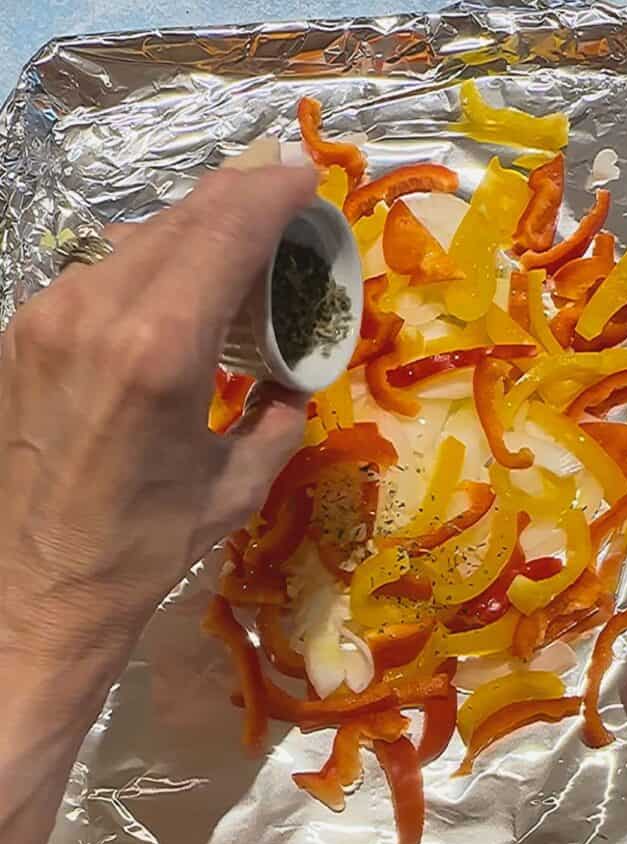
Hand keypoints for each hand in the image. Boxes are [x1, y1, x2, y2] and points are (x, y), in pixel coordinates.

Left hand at [0, 164, 315, 686]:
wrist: (34, 591)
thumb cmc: (143, 550)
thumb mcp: (235, 487)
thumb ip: (277, 419)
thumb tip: (292, 384)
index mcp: (158, 351)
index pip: (224, 230)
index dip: (271, 193)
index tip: (306, 178)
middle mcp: (93, 313)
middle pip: (178, 220)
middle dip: (238, 199)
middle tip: (282, 202)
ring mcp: (45, 318)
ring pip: (133, 241)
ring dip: (191, 232)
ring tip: (233, 249)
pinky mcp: (20, 334)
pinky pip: (97, 275)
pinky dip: (146, 268)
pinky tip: (171, 292)